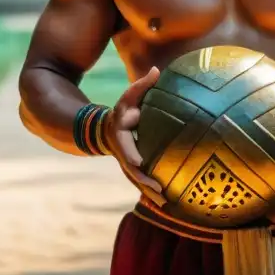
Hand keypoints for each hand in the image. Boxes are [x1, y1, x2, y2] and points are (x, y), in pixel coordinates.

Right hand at [103, 66, 166, 207]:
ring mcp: (127, 163)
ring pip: (137, 180)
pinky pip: (142, 181)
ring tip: (164, 204)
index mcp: (121, 135)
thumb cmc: (124, 109)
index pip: (125, 144)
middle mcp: (123, 152)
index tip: (139, 161)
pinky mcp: (134, 169)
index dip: (131, 152)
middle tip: (158, 189)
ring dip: (149, 192)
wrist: (108, 128)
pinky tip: (166, 203)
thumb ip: (143, 84)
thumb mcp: (130, 95)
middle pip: (132, 169)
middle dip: (143, 180)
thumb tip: (156, 70)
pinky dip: (151, 193)